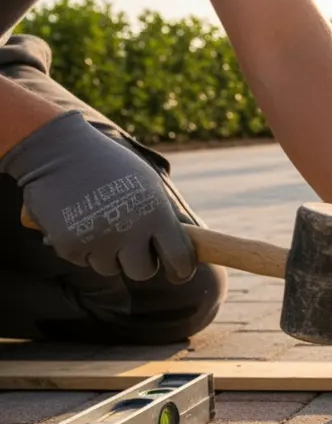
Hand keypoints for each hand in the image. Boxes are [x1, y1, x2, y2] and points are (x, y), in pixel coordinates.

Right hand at [1, 111, 195, 282]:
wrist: (57, 150)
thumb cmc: (109, 165)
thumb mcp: (147, 185)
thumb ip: (163, 218)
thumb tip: (181, 250)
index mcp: (155, 213)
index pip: (180, 257)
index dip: (182, 270)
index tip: (179, 273)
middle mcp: (129, 230)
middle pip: (143, 272)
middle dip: (140, 263)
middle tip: (131, 246)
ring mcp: (98, 240)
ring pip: (111, 268)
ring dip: (108, 254)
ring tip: (99, 222)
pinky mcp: (69, 246)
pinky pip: (83, 260)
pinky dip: (82, 247)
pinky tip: (77, 221)